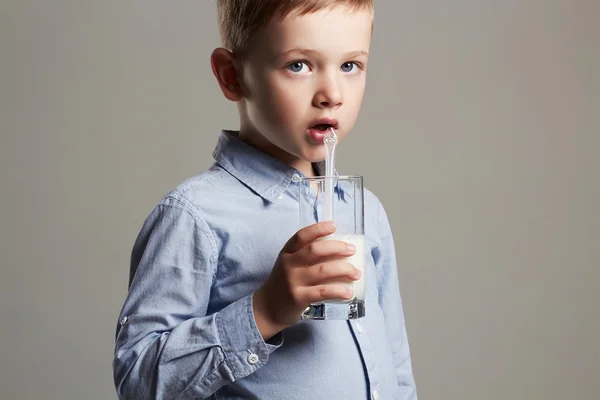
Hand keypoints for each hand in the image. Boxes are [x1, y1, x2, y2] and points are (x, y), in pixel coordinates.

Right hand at [252, 221, 360, 339]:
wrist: (268, 308)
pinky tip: (349, 292)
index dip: (318, 229)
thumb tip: (337, 249)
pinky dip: (339, 291)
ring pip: (323, 270)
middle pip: (315, 250)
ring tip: (356, 273)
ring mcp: (293, 281)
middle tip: (351, 250)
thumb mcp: (289, 264)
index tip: (334, 226)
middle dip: (337, 247)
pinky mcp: (299, 298)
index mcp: (287, 253)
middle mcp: (289, 265)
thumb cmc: (284, 283)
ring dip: (344, 269)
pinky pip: (323, 291)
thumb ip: (305, 255)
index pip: (301, 236)